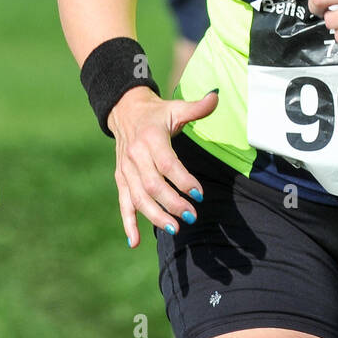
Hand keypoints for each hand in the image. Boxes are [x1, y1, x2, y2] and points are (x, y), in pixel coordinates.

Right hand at [107, 84, 217, 247]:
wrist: (124, 110)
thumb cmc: (157, 113)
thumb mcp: (176, 107)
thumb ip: (197, 107)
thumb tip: (217, 96)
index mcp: (151, 138)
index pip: (167, 164)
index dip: (183, 180)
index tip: (199, 194)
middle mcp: (135, 155)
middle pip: (152, 185)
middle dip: (172, 203)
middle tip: (192, 216)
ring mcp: (126, 169)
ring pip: (138, 198)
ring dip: (155, 216)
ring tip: (174, 229)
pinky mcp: (120, 178)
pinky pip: (123, 203)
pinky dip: (128, 223)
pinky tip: (135, 242)